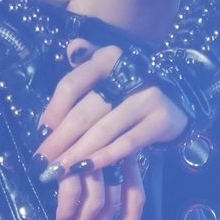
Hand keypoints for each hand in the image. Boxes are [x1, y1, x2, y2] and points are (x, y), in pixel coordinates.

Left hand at [37, 41, 187, 219]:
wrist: (180, 94)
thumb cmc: (131, 85)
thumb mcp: (109, 67)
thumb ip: (85, 60)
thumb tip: (70, 49)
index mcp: (108, 58)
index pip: (72, 84)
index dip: (53, 110)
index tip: (39, 133)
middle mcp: (128, 74)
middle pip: (85, 110)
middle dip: (60, 139)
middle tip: (42, 161)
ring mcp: (147, 98)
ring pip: (104, 129)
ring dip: (78, 153)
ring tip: (59, 170)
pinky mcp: (161, 120)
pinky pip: (128, 142)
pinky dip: (106, 156)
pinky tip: (89, 167)